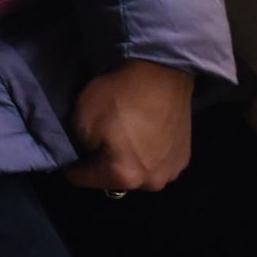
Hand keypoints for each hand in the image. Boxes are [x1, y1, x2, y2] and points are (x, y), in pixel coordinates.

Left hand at [64, 59, 195, 192]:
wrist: (162, 74)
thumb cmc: (119, 97)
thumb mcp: (82, 120)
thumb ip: (80, 146)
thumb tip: (88, 154)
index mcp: (124, 176)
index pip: (82, 179)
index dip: (73, 165)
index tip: (72, 152)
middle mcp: (151, 183)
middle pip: (114, 180)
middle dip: (104, 164)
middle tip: (102, 138)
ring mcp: (171, 172)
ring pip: (137, 173)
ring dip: (128, 160)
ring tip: (126, 136)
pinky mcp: (183, 158)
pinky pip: (155, 163)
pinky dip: (148, 153)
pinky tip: (145, 134)